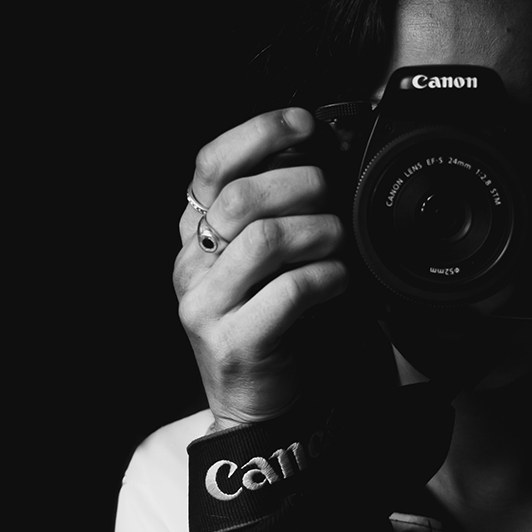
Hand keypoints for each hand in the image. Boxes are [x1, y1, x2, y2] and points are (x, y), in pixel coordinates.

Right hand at [173, 107, 348, 425]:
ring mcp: (207, 306)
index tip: (304, 123)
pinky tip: (339, 282)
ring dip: (318, 232)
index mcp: (196, 233)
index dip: (258, 132)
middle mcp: (191, 265)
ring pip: (265, 240)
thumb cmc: (274, 324)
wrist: (260, 407)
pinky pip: (288, 293)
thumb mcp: (266, 258)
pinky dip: (326, 278)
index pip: (211, 164)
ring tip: (338, 243)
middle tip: (332, 196)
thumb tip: (323, 151)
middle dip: (300, 184)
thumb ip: (278, 208)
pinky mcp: (235, 342)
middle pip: (240, 197)